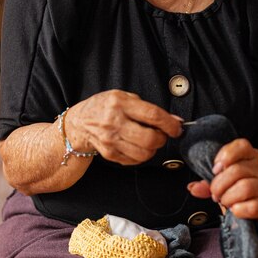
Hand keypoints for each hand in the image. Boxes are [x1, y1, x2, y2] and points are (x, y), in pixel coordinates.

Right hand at [65, 90, 182, 165]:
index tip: (177, 128)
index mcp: (121, 104)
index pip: (152, 115)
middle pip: (149, 138)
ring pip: (143, 153)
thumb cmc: (104, 107)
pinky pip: (134, 160)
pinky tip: (137, 146)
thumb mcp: (124, 97)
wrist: (80, 122)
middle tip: (162, 135)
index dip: (170, 124)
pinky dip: (141, 156)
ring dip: (153, 149)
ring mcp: (111, 140)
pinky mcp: (109, 153)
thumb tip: (173, 120)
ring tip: (150, 141)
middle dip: (162, 139)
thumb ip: (148, 108)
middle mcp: (114, 122)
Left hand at [188, 138, 257, 226]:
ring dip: (228, 197)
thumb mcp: (220, 181)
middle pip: (237, 170)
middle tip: (215, 193)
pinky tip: (234, 210)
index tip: (215, 169)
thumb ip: (206, 183)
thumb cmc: (235, 188)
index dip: (226, 155)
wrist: (256, 204)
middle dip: (219, 184)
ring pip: (245, 187)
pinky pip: (253, 207)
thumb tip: (194, 188)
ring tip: (224, 201)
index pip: (242, 145)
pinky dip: (239, 210)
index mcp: (250, 156)